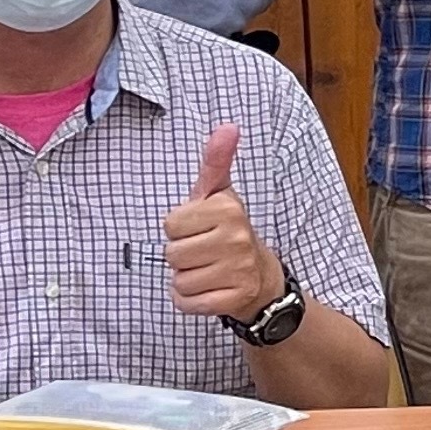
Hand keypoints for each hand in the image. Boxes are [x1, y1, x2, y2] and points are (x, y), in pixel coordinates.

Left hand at [162, 123, 281, 321]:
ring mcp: (237, 270)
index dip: (179, 229)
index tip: (200, 229)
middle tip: (204, 252)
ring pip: (179, 280)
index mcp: (227, 209)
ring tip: (207, 270)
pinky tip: (208, 290)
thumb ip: (216, 161)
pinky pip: (187, 303)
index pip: (170, 224)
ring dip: (186, 279)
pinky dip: (190, 301)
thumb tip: (227, 127)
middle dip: (181, 256)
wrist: (260, 275)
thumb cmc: (228, 231)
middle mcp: (236, 238)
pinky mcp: (233, 298)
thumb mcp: (219, 194)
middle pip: (172, 254)